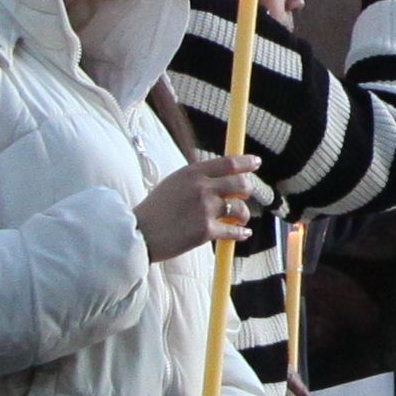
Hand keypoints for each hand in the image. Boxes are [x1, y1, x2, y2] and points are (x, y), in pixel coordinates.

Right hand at [134, 152, 264, 258]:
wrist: (139, 233)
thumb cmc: (156, 209)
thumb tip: (223, 178)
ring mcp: (205, 210)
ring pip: (240, 209)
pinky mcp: (205, 231)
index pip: (228, 162)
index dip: (246, 162)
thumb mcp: (174, 183)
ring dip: (243, 215)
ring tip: (239, 219)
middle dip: (246, 190)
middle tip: (245, 195)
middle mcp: (201, 188)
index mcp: (192, 173)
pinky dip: (240, 233)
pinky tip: (243, 233)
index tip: (256, 162)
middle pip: (241, 184)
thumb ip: (197, 179)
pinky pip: (233, 231)